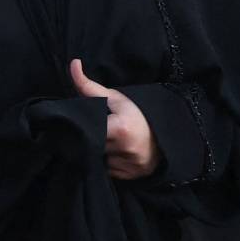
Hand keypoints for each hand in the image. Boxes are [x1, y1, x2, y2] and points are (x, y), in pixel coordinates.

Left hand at [70, 58, 161, 179]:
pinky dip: (104, 163)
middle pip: (90, 147)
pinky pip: (106, 171)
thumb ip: (88, 85)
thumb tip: (73, 64)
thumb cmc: (138, 114)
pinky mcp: (129, 177)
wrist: (167, 135)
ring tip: (101, 142)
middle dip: (86, 140)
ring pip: (96, 160)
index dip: (80, 127)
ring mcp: (128, 165)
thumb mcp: (115, 98)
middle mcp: (124, 150)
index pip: (86, 131)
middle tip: (90, 132)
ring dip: (94, 152)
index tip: (79, 124)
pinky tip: (111, 153)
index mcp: (119, 129)